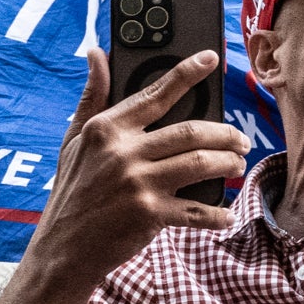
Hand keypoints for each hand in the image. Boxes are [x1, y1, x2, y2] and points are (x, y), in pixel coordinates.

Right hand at [25, 49, 249, 288]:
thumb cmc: (72, 191)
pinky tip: (226, 213)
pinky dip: (218, 212)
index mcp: (106, 129)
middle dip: (226, 133)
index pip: (155, 94)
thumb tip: (96, 54)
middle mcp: (123, 152)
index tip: (211, 59)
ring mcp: (138, 183)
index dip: (187, 73)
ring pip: (201, 163)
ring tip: (236, 164)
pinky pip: (197, 210)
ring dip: (228, 163)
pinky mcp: (149, 214)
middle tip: (240, 139)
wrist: (62, 249)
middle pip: (192, 131)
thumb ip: (92, 95)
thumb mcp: (74, 140)